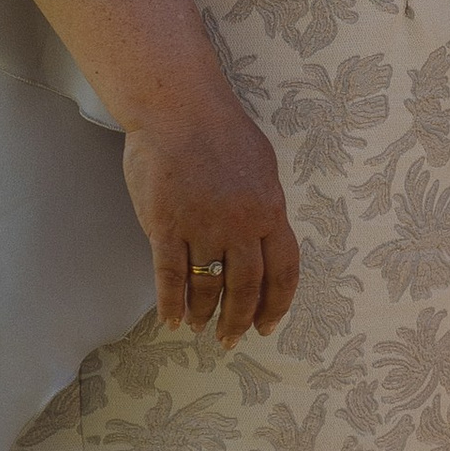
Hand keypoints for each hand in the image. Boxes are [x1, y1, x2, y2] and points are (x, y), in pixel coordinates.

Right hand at [124, 93, 301, 347]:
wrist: (178, 109)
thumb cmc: (221, 132)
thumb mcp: (262, 168)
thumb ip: (265, 207)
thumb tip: (266, 238)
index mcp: (270, 210)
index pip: (283, 271)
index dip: (276, 304)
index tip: (267, 325)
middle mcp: (240, 225)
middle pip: (246, 288)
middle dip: (240, 320)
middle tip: (231, 340)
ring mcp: (202, 227)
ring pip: (207, 287)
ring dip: (206, 314)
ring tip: (200, 329)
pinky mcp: (166, 226)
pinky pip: (170, 276)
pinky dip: (171, 303)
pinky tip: (171, 319)